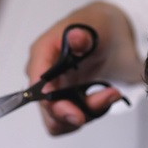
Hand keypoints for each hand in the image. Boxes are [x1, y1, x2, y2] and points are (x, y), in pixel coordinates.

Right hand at [25, 1, 141, 134]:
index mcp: (42, 53)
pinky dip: (89, 114)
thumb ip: (83, 36)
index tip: (76, 114)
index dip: (53, 103)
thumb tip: (75, 37)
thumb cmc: (96, 27)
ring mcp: (52, 91)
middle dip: (77, 111)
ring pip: (58, 120)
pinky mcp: (64, 101)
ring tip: (110, 95)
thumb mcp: (95, 26)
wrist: (108, 34)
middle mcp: (42, 76)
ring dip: (86, 114)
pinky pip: (69, 121)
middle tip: (107, 98)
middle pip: (47, 109)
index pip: (37, 87)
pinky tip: (104, 99)